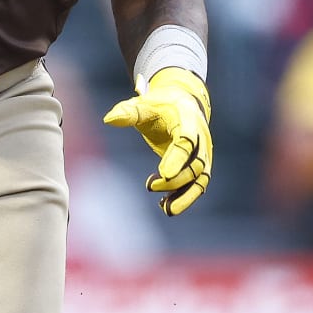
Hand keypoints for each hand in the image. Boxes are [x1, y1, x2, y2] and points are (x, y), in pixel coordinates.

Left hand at [102, 67, 211, 215]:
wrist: (182, 103)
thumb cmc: (159, 105)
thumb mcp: (143, 104)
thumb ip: (128, 112)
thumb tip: (109, 119)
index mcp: (188, 119)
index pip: (186, 141)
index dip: (177, 158)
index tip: (163, 174)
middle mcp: (201, 139)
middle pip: (196, 164)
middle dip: (177, 180)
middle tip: (150, 186)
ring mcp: (203, 154)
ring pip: (201, 179)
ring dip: (186, 196)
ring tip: (167, 209)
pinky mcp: (200, 165)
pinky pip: (197, 185)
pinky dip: (184, 197)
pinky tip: (166, 206)